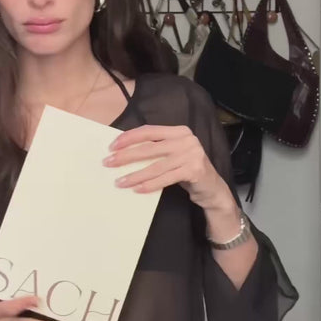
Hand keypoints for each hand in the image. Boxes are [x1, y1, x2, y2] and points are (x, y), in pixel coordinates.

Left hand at [105, 123, 233, 211]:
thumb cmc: (186, 170)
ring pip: (156, 166)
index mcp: (179, 131)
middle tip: (108, 163)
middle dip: (126, 156)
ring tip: (119, 182)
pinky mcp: (194, 170)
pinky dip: (150, 184)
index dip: (129, 137)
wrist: (212, 189)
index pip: (149, 131)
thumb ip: (156, 149)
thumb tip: (123, 151)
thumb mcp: (173, 154)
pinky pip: (166, 178)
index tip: (112, 146)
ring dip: (135, 175)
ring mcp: (192, 154)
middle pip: (150, 147)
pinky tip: (137, 189)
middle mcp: (186, 139)